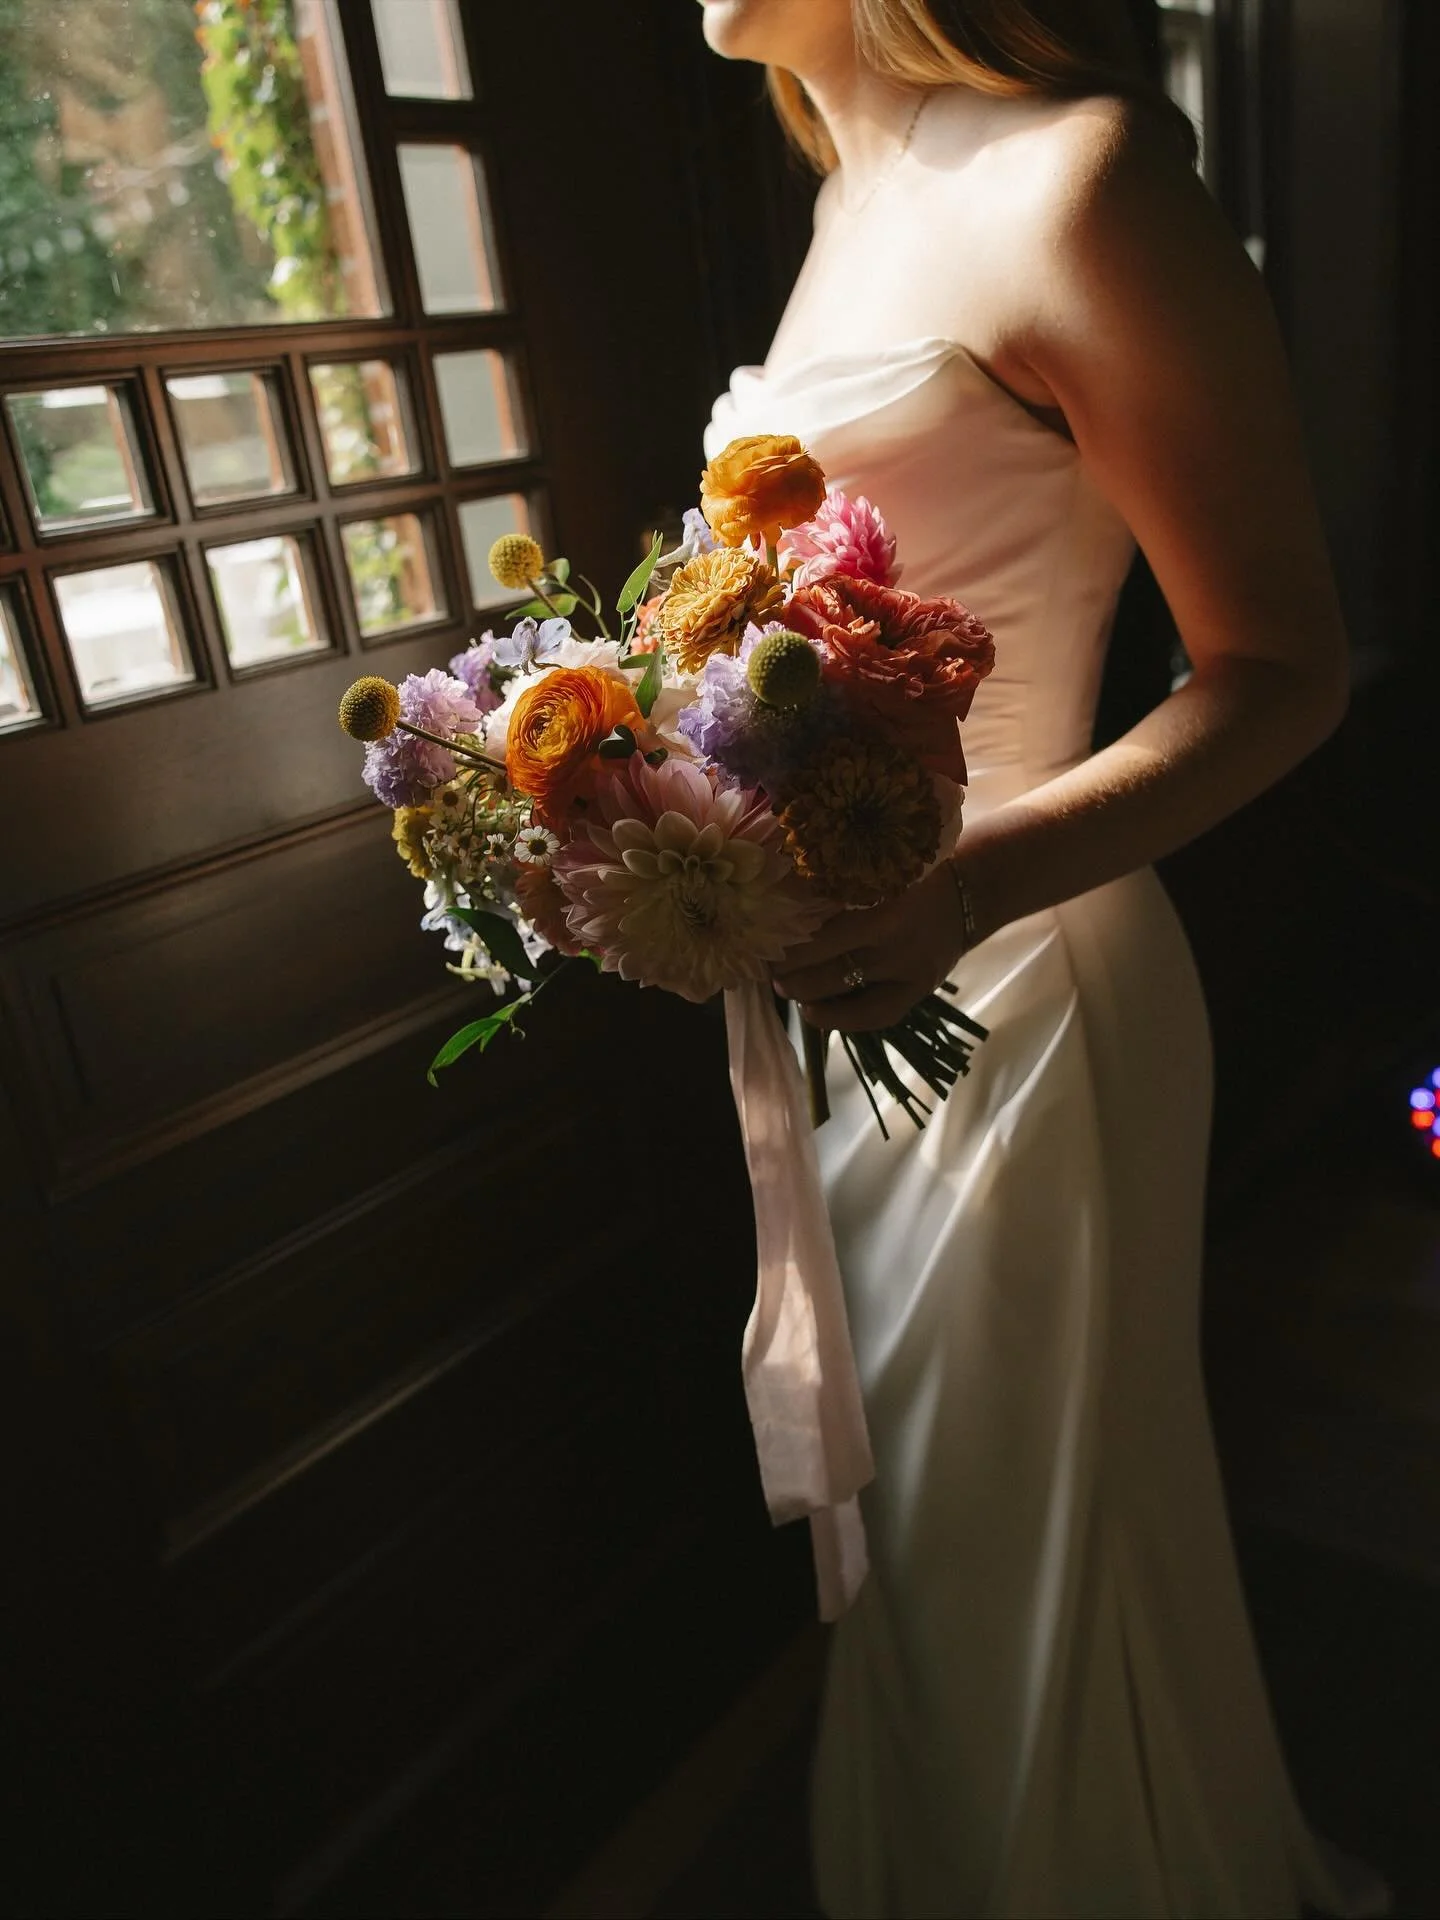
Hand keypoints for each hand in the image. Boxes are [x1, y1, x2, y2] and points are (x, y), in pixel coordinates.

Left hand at [772, 861, 968, 1031]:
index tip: (760, 937)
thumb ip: (836, 885)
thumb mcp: (875, 870)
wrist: (969, 891)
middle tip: (767, 966)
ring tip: (785, 987)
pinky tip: (815, 1012)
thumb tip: (777, 901)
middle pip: (824, 961)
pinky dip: (839, 1018)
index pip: (818, 926)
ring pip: (842, 988)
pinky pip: (873, 1015)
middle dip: (787, 968)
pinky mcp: (918, 989)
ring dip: (804, 992)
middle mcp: (894, 935)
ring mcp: (907, 966)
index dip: (784, 938)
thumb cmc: (908, 874)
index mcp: (879, 897)